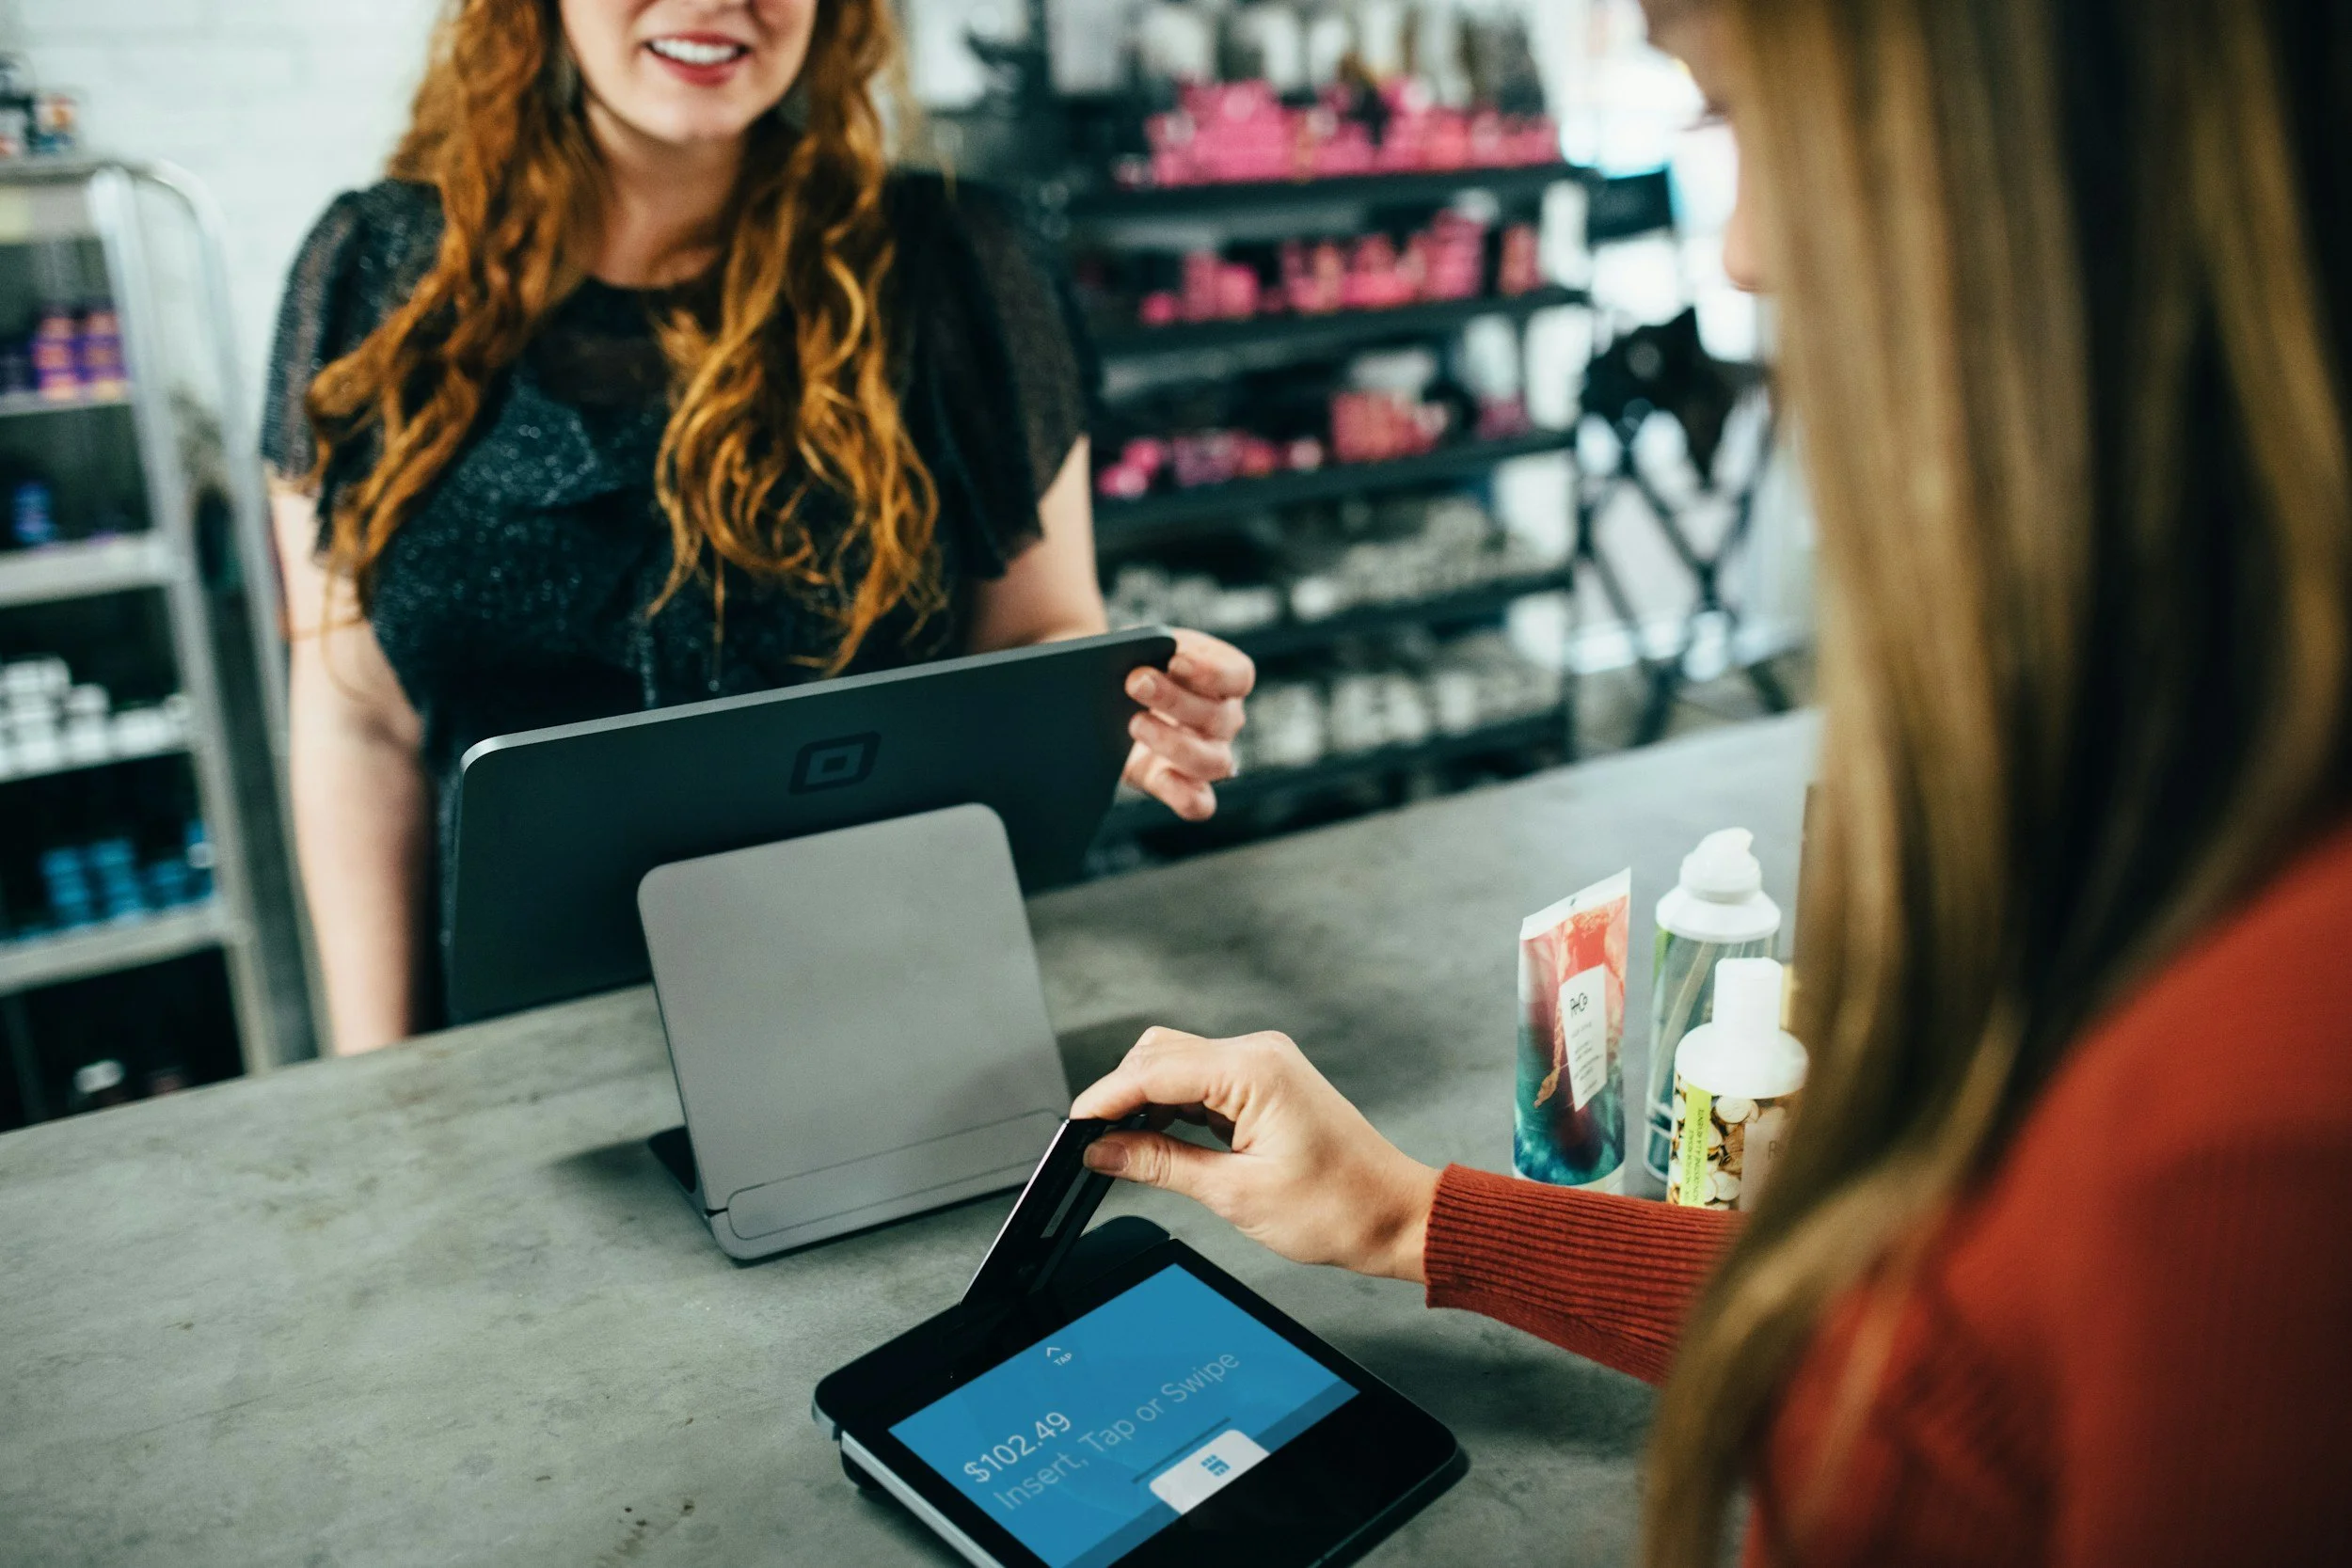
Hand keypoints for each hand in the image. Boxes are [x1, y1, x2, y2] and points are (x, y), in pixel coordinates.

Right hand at [1071, 1027, 1439, 1283]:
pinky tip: (1159, 1142)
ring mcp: (1263, 1064)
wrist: (1394, 1215)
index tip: (1073, 1129)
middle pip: (1159, 1054)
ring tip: (1124, 1150)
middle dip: (1121, 1095)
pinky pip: (1201, 1081)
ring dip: (1146, 1102)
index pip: (1154, 1070)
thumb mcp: (1235, 1194)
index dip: (1105, 1098)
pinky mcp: (1264, 1082)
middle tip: (1093, 1145)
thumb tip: (1103, 1151)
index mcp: (1254, 1071)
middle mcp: (1258, 1054)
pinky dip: (1173, 1108)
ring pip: (1177, 1064)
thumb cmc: (1338, 1207)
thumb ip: (1160, 1165)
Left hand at [1122, 629, 1253, 820]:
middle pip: (1219, 716)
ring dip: (1174, 743)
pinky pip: (1199, 803)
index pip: (1238, 675)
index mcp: (1223, 679)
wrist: (1105, 699)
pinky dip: (1185, 795)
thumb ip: (1147, 648)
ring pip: (1213, 762)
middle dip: (1174, 699)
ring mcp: (1207, 755)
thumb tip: (1138, 664)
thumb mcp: (1143, 646)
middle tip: (1136, 683)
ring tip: (1134, 723)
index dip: (1212, 671)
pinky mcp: (1181, 786)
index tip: (1176, 660)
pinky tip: (1161, 775)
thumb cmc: (1133, 665)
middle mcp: (1223, 720)